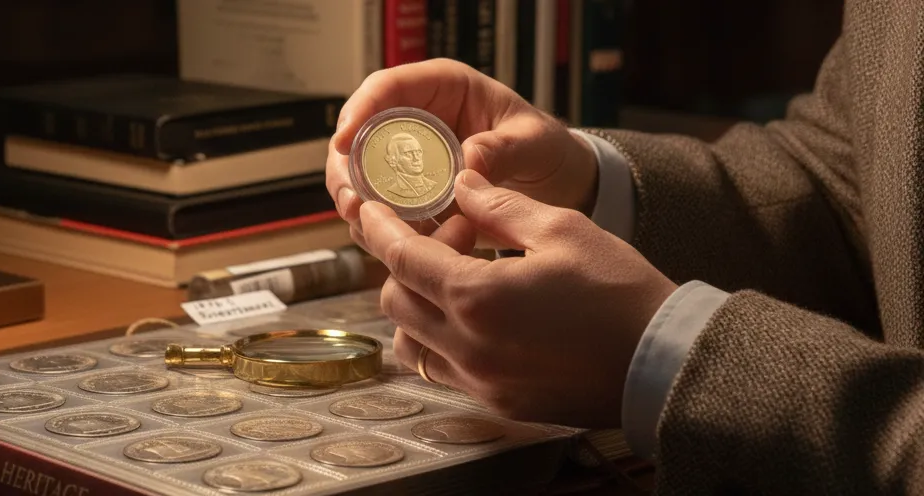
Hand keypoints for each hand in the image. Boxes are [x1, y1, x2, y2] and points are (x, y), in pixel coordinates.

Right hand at [326, 58, 598, 248]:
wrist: (558, 185)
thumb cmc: (546, 150)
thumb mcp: (532, 143)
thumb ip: (503, 148)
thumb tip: (469, 160)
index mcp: (443, 88)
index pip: (386, 88)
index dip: (358, 112)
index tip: (344, 142)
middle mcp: (418, 119)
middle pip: (360, 135)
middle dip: (347, 168)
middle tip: (350, 200)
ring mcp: (411, 158)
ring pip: (362, 175)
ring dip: (357, 201)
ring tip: (362, 224)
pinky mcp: (412, 193)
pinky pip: (382, 207)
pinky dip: (380, 225)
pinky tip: (389, 241)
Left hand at [360, 169, 677, 427]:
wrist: (662, 364)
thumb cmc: (619, 292)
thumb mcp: (562, 229)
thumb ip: (500, 204)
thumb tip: (463, 184)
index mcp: (477, 298)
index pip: (401, 258)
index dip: (379, 228)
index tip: (369, 209)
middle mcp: (467, 347)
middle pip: (396, 300)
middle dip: (407, 262)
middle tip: (454, 238)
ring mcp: (479, 381)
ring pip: (411, 341)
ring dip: (420, 304)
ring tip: (463, 278)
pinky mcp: (497, 401)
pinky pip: (443, 369)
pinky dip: (441, 339)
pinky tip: (478, 316)